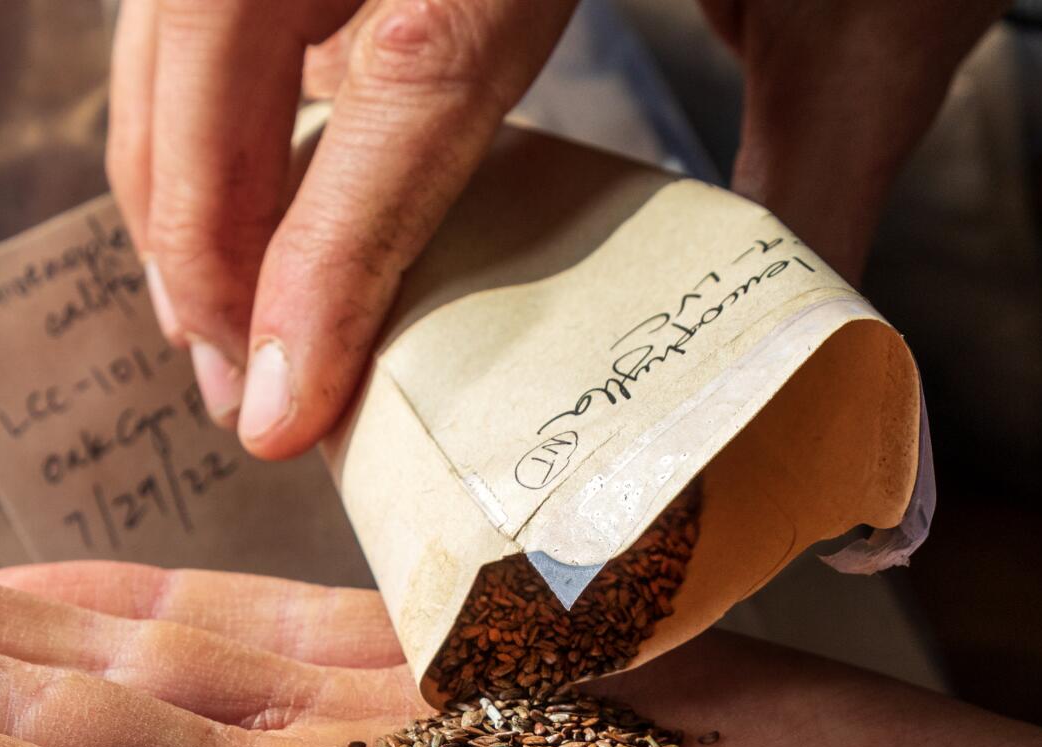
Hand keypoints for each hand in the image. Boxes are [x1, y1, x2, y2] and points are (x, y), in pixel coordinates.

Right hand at [111, 0, 1003, 456]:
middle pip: (222, 31)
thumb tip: (774, 380)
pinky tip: (240, 178)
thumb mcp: (863, 27)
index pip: (402, 86)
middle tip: (229, 378)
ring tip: (216, 312)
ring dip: (178, 160)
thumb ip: (807, 190)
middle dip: (197, 226)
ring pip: (186, 3)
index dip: (321, 266)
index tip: (276, 411)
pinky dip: (201, 82)